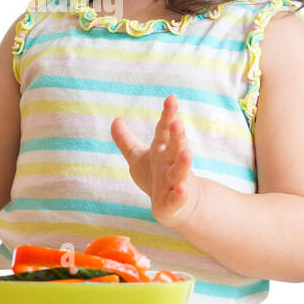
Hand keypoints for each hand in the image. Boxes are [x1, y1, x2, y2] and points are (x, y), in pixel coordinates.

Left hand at [110, 94, 202, 227]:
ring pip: (180, 171)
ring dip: (184, 162)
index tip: (172, 98)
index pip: (164, 130)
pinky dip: (180, 194)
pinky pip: (179, 197)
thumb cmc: (155, 176)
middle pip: (176, 147)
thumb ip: (125, 140)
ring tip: (188, 153)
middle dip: (178, 135)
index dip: (168, 115)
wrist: (176, 205)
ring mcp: (176, 182)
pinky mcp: (175, 201)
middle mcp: (171, 163)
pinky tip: (182, 189)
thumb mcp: (137, 157)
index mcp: (162, 150)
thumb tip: (115, 119)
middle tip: (178, 123)